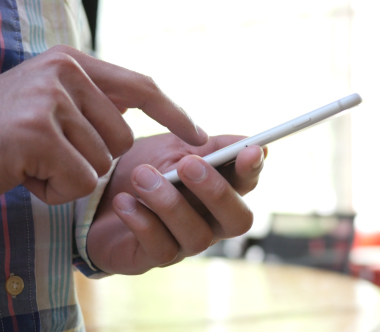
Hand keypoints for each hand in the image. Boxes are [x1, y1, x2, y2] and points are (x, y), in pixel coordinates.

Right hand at [0, 45, 206, 203]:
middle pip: (122, 139)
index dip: (173, 113)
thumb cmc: (1, 135)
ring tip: (29, 161)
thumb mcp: (49, 107)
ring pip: (100, 164)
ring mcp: (47, 99)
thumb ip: (91, 106)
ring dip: (67, 177)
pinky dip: (53, 191)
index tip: (200, 136)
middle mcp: (62, 71)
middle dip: (90, 160)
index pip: (140, 86)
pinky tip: (22, 175)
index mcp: (70, 62)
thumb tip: (137, 126)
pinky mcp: (35, 133)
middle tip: (44, 154)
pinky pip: (78, 181)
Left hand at [87, 133, 266, 274]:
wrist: (95, 194)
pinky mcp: (154, 258)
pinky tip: (124, 201)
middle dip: (216, 192)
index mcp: (220, 189)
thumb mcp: (174, 146)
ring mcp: (185, 243)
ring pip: (197, 235)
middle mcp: (211, 221)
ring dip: (170, 203)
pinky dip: (142, 221)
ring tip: (141, 175)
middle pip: (238, 221)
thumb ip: (208, 147)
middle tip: (189, 165)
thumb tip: (252, 144)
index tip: (252, 151)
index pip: (247, 183)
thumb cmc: (143, 167)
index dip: (252, 170)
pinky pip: (160, 248)